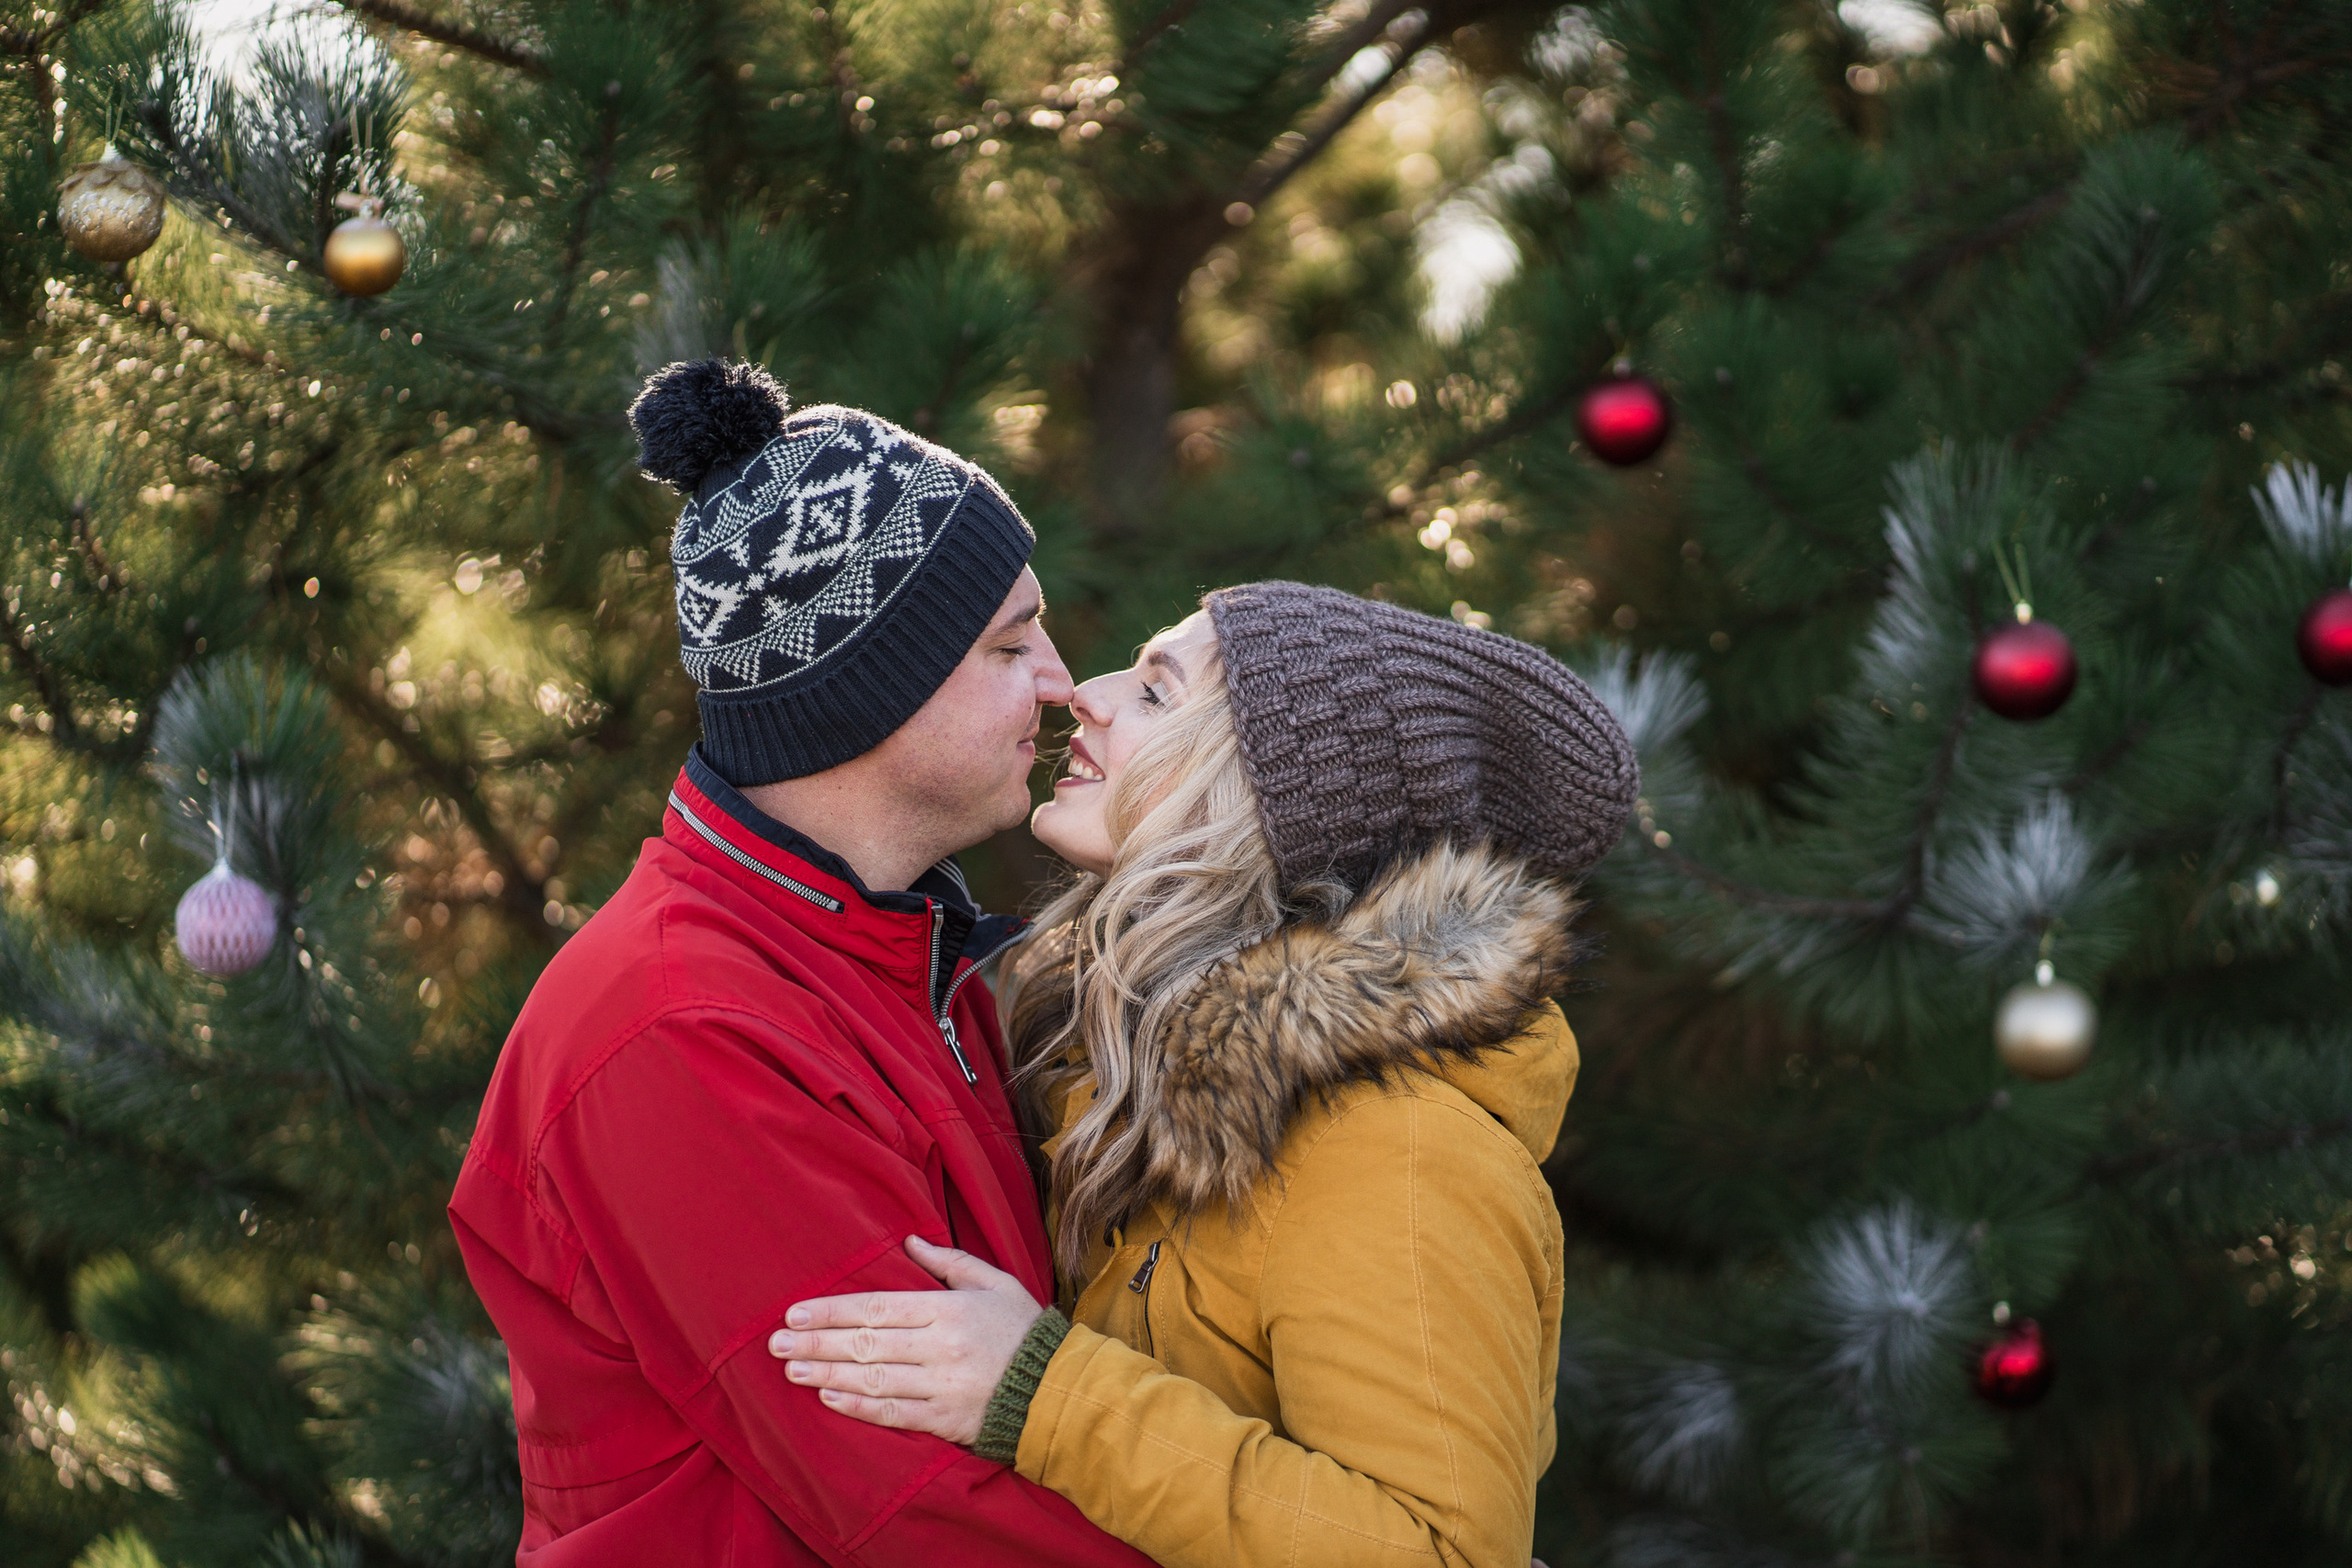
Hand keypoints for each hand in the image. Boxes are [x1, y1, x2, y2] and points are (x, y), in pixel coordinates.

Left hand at [770, 1236, 1043, 1445]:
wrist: (1059, 1388)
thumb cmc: (1025, 1329)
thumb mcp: (995, 1282)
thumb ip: (949, 1262)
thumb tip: (908, 1240)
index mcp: (949, 1309)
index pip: (878, 1308)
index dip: (833, 1311)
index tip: (796, 1313)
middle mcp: (941, 1347)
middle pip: (866, 1344)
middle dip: (817, 1343)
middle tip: (777, 1343)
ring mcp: (942, 1386)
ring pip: (873, 1380)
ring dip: (827, 1375)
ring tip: (792, 1369)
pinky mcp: (946, 1420)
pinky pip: (894, 1414)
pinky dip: (859, 1407)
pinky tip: (830, 1399)